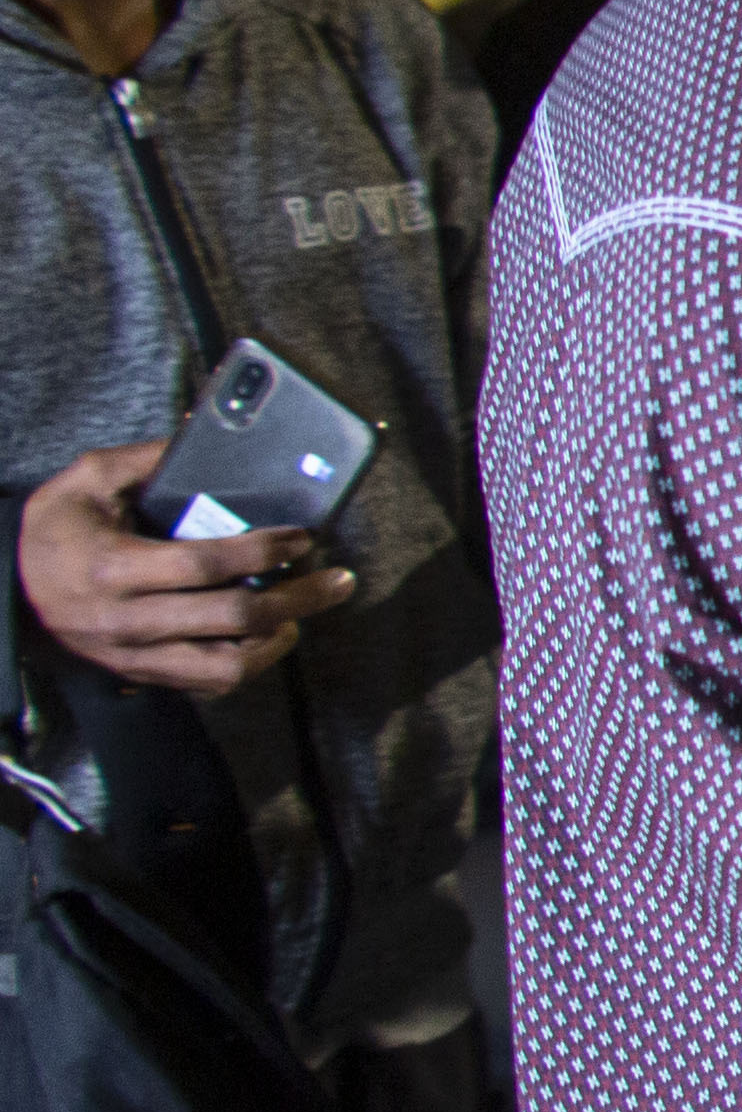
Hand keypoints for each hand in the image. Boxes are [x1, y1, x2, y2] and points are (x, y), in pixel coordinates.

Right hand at [17, 441, 356, 694]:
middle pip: (232, 617)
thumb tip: (202, 428)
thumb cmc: (52, 530)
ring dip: (278, 640)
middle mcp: (128, 620)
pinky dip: (246, 665)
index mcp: (115, 569)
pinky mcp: (141, 674)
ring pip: (226, 664)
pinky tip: (268, 639)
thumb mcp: (85, 482)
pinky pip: (207, 683)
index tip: (302, 538)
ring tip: (304, 612)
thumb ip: (145, 459)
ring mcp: (135, 655)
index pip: (205, 565)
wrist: (7, 589)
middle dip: (297, 598)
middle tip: (337, 579)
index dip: (262, 550)